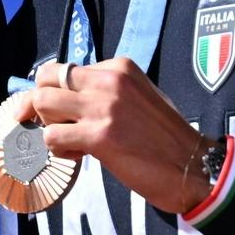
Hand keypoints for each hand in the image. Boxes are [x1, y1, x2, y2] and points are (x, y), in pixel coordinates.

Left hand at [26, 58, 214, 216]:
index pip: (64, 69)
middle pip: (46, 79)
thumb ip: (105, 92)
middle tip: (56, 126)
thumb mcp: (138, 97)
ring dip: (48, 126)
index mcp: (119, 67)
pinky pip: (51, 137)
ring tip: (71, 142)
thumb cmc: (165, 138)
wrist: (193, 167)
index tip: (67, 114)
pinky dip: (58, 150)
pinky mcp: (99, 136)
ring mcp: (103, 106)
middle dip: (41, 104)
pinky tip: (81, 156)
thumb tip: (66, 98)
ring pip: (42, 103)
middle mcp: (109, 80)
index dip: (57, 93)